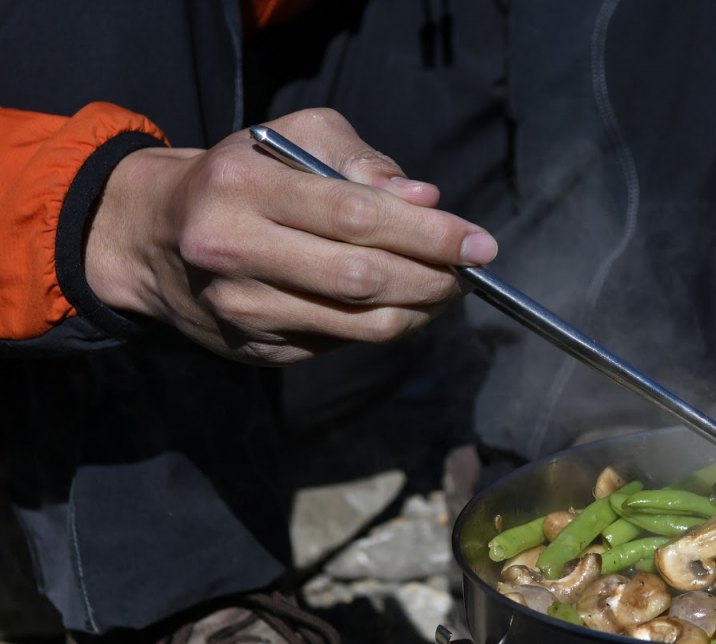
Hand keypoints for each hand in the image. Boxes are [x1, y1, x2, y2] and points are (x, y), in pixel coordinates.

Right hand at [85, 108, 496, 363]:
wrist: (151, 235)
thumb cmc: (239, 175)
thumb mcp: (290, 138)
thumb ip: (359, 162)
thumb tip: (425, 199)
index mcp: (242, 187)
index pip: (357, 217)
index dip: (429, 235)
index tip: (480, 244)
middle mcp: (234, 252)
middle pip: (363, 278)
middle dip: (433, 277)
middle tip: (468, 272)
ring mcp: (242, 309)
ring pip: (360, 324)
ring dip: (419, 310)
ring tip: (444, 289)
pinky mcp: (254, 349)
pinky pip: (342, 345)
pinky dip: (384, 326)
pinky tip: (399, 304)